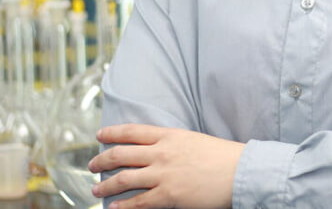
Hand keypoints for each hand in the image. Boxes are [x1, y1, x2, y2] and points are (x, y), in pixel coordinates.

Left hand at [89, 124, 244, 208]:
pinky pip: (138, 202)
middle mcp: (161, 153)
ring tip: (96, 189)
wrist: (240, 171)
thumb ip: (172, 143)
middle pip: (121, 154)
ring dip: (105, 185)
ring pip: (124, 179)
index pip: (132, 131)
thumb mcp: (194, 140)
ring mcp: (163, 174)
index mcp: (169, 135)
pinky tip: (113, 208)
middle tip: (92, 166)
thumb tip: (156, 150)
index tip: (100, 136)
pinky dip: (122, 206)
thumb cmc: (222, 157)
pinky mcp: (169, 195)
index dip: (112, 133)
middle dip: (101, 160)